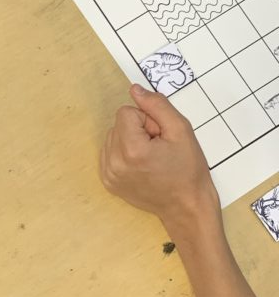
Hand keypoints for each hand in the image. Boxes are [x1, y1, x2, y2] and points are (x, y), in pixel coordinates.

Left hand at [100, 85, 219, 232]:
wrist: (186, 207)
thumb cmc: (188, 170)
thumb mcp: (181, 130)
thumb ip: (157, 105)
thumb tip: (135, 89)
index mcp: (131, 150)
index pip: (126, 112)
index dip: (147, 120)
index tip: (161, 138)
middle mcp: (114, 163)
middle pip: (118, 124)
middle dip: (139, 130)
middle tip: (159, 149)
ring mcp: (108, 175)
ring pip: (113, 137)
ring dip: (131, 141)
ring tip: (151, 159)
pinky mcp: (108, 182)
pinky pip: (110, 153)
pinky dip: (124, 154)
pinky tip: (141, 166)